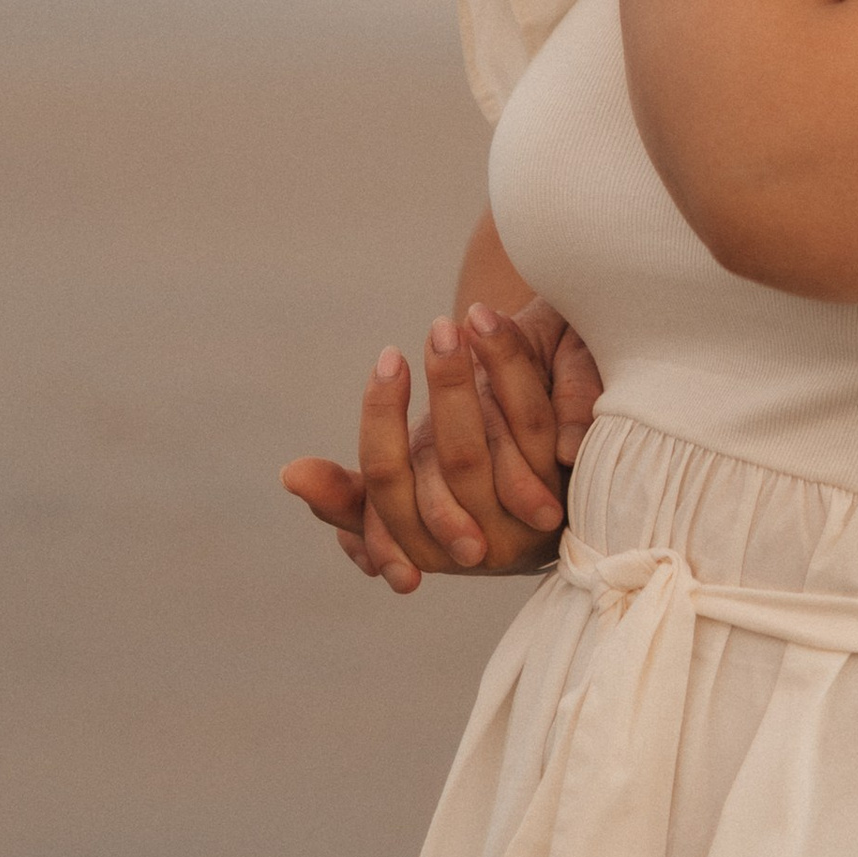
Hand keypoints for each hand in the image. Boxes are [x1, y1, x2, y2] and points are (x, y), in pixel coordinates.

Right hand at [281, 300, 603, 590]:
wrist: (541, 513)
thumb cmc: (450, 503)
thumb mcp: (396, 498)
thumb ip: (346, 495)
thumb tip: (287, 474)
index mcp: (424, 542)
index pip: (390, 483)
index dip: (384, 419)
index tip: (388, 359)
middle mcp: (480, 538)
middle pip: (459, 457)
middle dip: (448, 384)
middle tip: (438, 325)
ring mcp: (530, 515)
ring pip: (513, 429)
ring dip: (493, 365)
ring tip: (472, 314)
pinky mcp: (570, 483)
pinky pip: (549, 418)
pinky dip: (524, 370)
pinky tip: (500, 326)